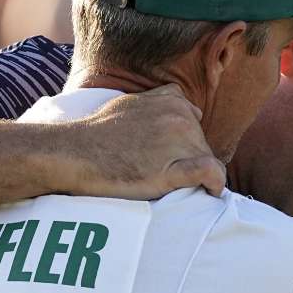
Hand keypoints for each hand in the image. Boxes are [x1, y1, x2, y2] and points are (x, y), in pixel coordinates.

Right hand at [67, 84, 225, 198]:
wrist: (77, 152)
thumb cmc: (98, 131)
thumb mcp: (131, 102)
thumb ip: (159, 101)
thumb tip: (179, 104)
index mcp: (172, 101)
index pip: (194, 124)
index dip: (185, 143)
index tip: (173, 157)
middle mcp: (180, 118)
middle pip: (202, 144)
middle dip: (189, 159)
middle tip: (166, 175)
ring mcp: (179, 142)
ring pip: (208, 160)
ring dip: (199, 176)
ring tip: (178, 186)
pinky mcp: (173, 169)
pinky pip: (211, 173)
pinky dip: (215, 184)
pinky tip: (210, 191)